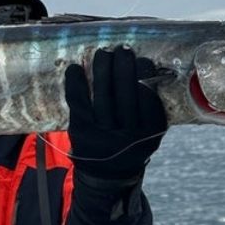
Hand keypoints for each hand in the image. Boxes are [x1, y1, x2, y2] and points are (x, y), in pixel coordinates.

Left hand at [64, 47, 167, 180]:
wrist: (107, 174)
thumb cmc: (131, 142)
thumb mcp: (149, 132)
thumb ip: (150, 107)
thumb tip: (146, 67)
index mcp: (150, 134)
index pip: (149, 100)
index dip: (146, 77)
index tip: (144, 60)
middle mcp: (128, 137)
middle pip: (126, 96)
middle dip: (124, 68)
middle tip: (123, 50)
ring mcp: (103, 136)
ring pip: (103, 97)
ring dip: (102, 70)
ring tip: (103, 53)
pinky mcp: (82, 133)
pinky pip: (78, 103)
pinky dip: (76, 84)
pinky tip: (74, 68)